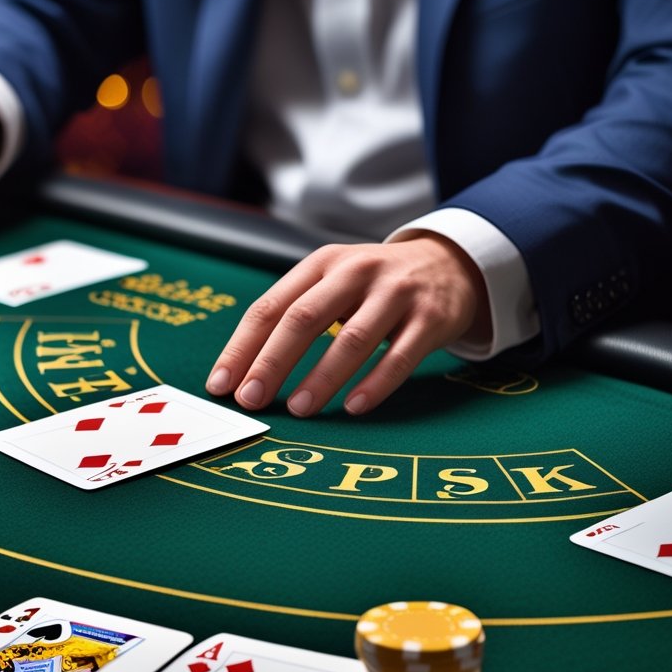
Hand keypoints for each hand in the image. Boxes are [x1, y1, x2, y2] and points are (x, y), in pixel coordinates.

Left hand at [205, 234, 490, 415]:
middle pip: (304, 319)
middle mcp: (356, 272)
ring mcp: (396, 293)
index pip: (271, 306)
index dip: (242, 347)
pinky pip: (400, 356)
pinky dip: (375, 384)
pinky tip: (354, 407)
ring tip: (298, 409)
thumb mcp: (333, 282)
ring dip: (321, 378)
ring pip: (353, 339)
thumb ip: (294, 314)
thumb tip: (243, 373)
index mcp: (321, 264)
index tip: (221, 384)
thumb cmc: (374, 285)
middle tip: (251, 400)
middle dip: (272, 362)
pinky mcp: (431, 318)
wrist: (450, 263)